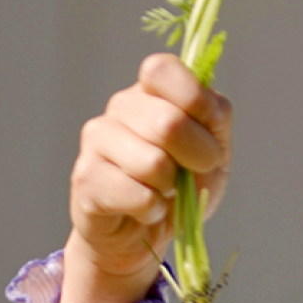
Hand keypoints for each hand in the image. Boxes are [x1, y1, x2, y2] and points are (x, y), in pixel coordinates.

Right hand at [60, 53, 232, 302]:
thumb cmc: (184, 185)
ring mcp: (97, 140)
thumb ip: (216, 117)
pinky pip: (138, 196)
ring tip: (164, 190)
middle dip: (197, 157)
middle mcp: (120, 108)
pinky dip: (154, 211)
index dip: (195, 101)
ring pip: (153, 163)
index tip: (208, 130)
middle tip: (193, 172)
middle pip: (168, 123)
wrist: (147, 233)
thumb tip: (209, 107)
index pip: (162, 69)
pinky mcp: (86, 178)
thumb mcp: (215, 149)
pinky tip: (146, 209)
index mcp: (151, 91)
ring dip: (172, 187)